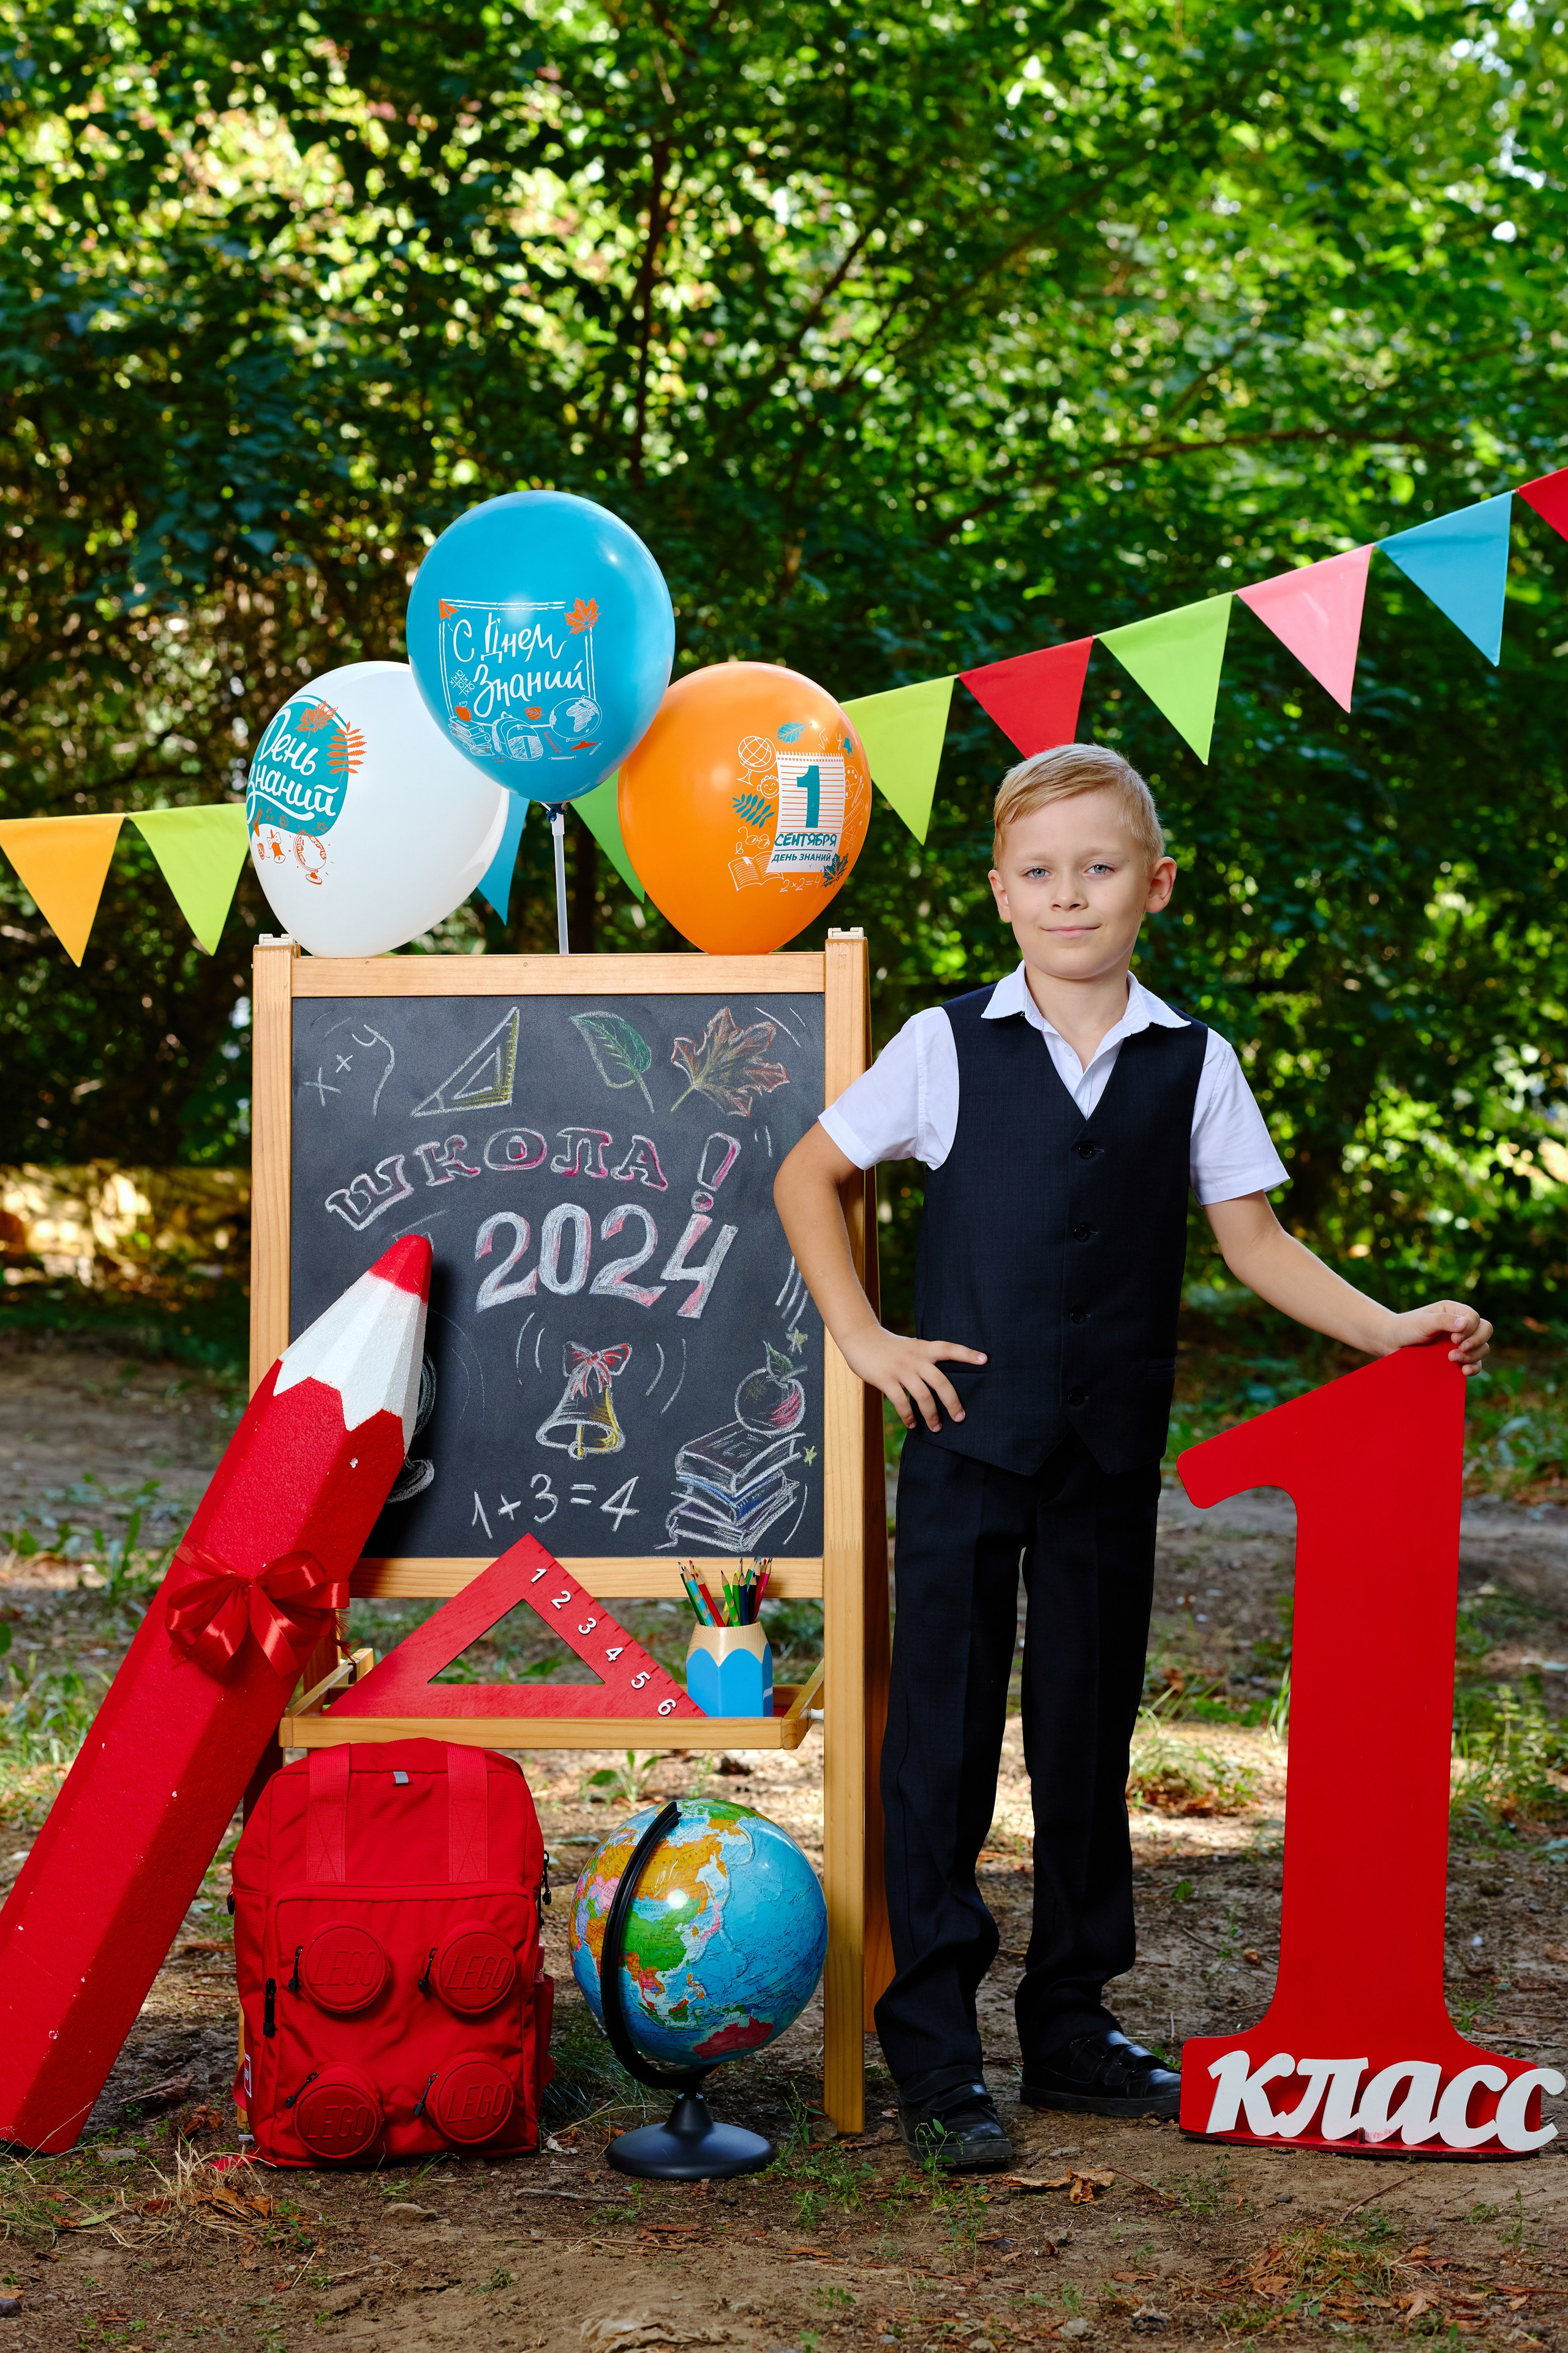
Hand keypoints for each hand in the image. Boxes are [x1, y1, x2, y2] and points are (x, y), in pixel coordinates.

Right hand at [840, 1324, 987, 1432]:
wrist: (861, 1339)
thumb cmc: (888, 1346)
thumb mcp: (911, 1346)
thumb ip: (924, 1359)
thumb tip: (940, 1382)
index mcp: (924, 1348)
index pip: (950, 1349)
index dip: (968, 1354)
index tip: (985, 1360)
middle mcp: (915, 1358)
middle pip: (941, 1382)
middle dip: (952, 1402)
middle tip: (960, 1418)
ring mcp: (901, 1369)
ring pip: (923, 1396)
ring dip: (931, 1415)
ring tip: (937, 1428)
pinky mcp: (886, 1380)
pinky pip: (901, 1402)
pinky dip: (909, 1416)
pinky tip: (913, 1425)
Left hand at [1384, 1299, 1492, 1375]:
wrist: (1393, 1343)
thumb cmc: (1407, 1327)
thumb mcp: (1423, 1322)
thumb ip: (1443, 1321)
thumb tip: (1465, 1324)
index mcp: (1454, 1311)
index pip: (1475, 1319)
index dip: (1470, 1329)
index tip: (1454, 1338)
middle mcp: (1461, 1325)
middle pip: (1485, 1331)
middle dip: (1476, 1342)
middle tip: (1459, 1348)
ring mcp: (1461, 1342)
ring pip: (1483, 1348)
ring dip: (1473, 1356)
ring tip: (1452, 1358)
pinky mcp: (1458, 1358)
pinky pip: (1475, 1363)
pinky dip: (1473, 1368)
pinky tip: (1464, 1371)